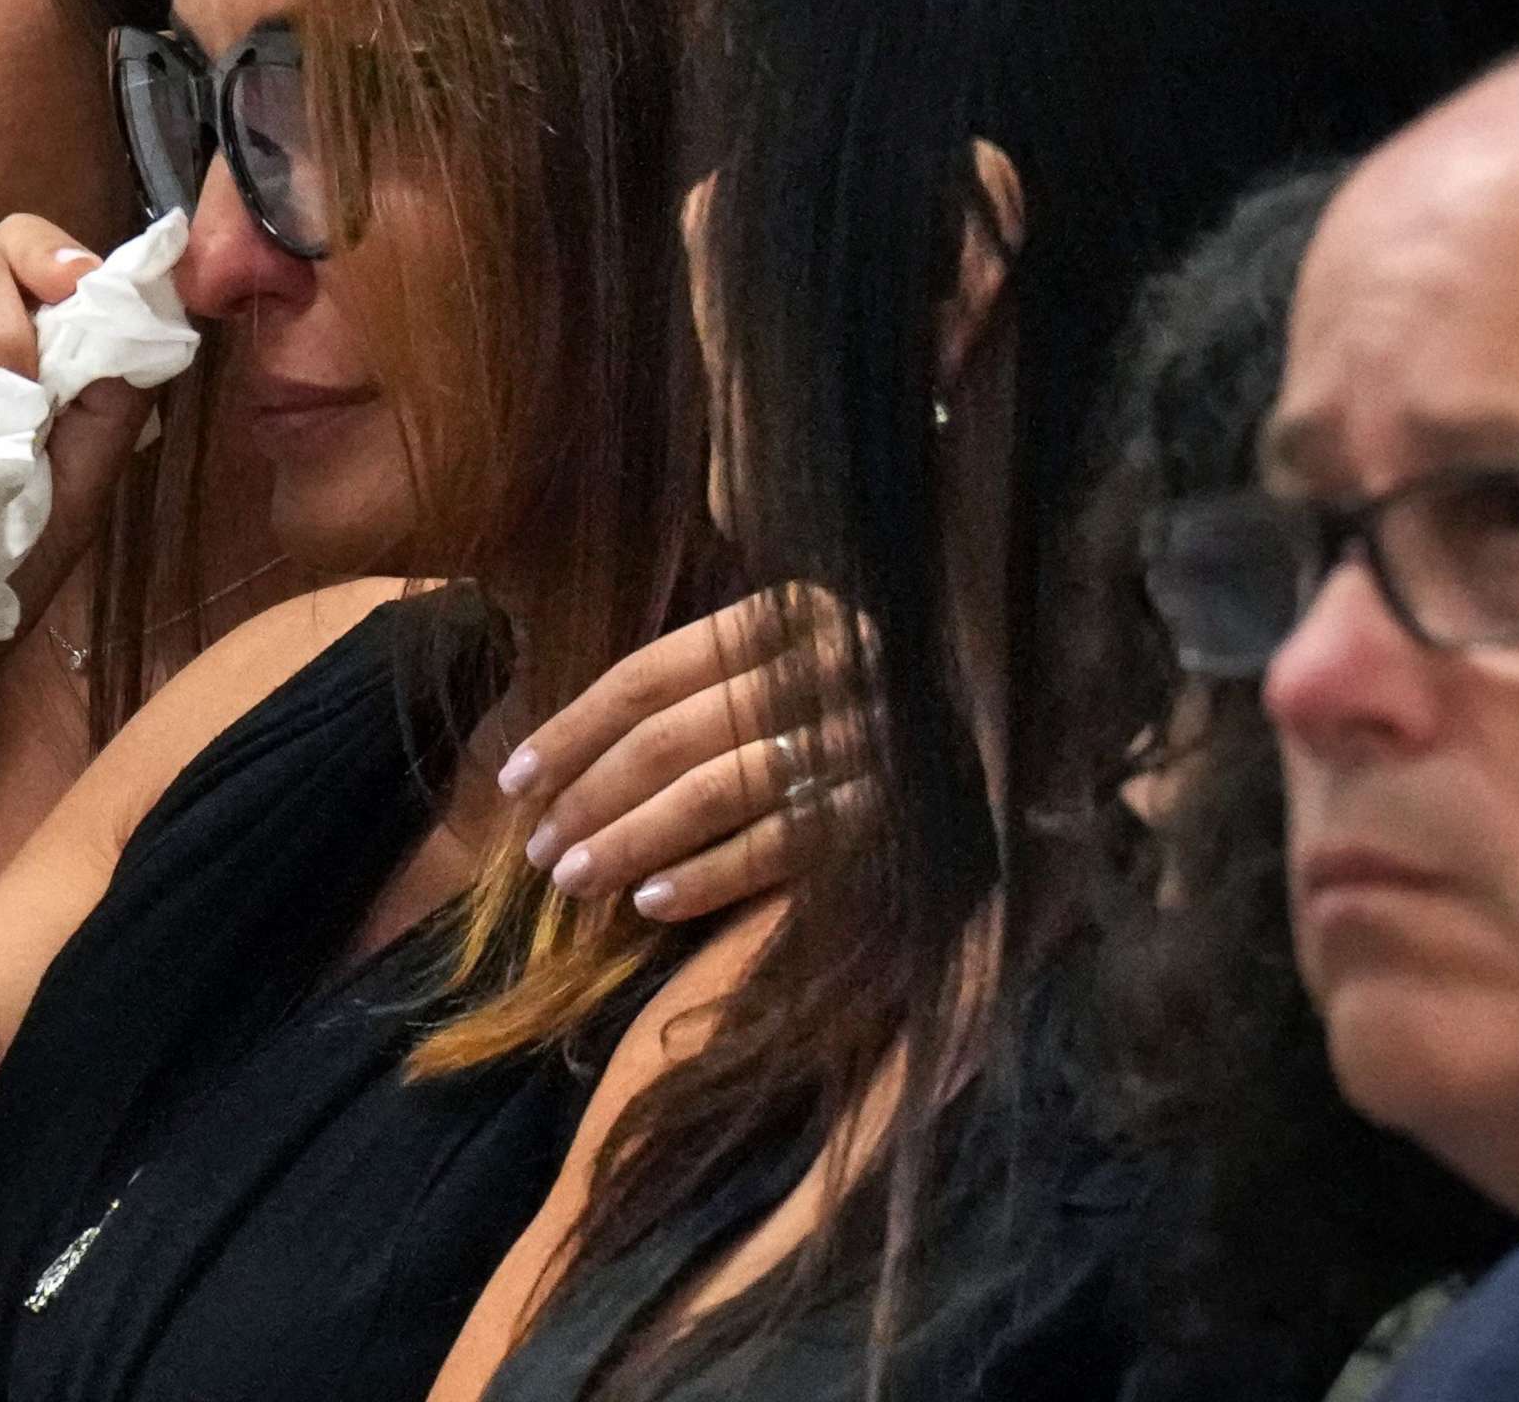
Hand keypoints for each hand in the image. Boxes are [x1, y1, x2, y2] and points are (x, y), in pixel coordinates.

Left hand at [497, 587, 877, 922]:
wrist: (1003, 734)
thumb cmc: (854, 705)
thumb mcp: (783, 661)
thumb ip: (700, 681)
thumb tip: (566, 748)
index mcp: (790, 614)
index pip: (652, 673)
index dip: (574, 728)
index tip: (515, 780)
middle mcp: (830, 666)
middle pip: (675, 735)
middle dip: (592, 796)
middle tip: (538, 851)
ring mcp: (865, 738)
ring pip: (716, 790)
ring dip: (632, 841)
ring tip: (574, 883)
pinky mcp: (893, 810)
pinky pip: (780, 847)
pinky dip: (710, 876)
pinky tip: (653, 904)